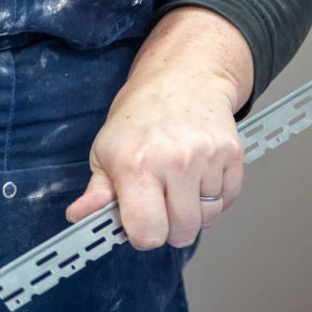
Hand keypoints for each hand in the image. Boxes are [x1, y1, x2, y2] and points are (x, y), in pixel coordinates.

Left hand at [65, 7, 251, 248]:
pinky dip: (213, 196)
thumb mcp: (106, 149)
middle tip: (159, 199)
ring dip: (194, 210)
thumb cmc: (140, 114)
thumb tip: (79, 217)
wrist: (181, 76)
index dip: (142, 235)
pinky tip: (198, 173)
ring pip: (206, 219)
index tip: (139, 221)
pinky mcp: (232, 154)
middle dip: (169, 226)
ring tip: (178, 180)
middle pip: (181, 233)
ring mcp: (207, 157)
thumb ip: (97, 191)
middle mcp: (174, 161)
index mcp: (136, 164)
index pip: (148, 234)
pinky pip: (227, 201)